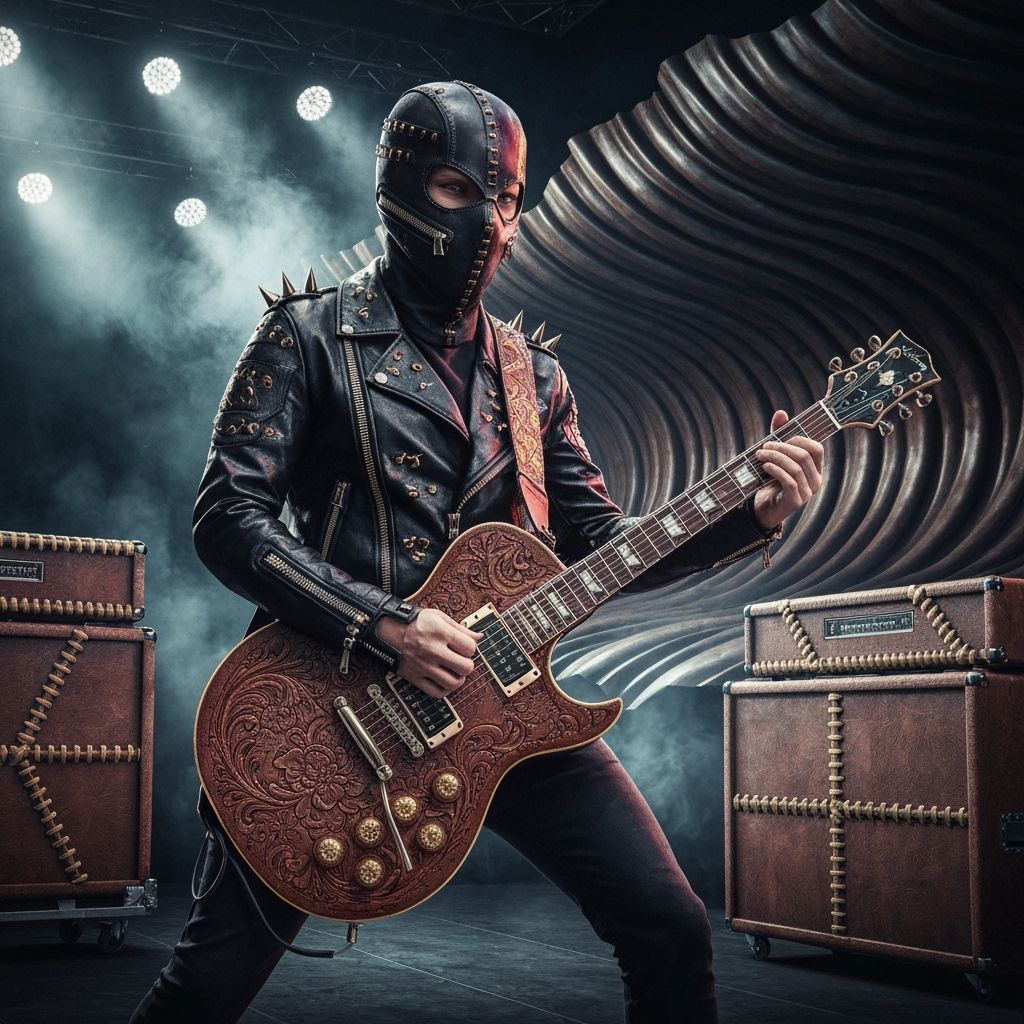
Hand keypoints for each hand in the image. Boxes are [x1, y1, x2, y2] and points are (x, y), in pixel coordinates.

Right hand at [374, 607, 483, 699]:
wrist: (387, 630)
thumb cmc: (414, 622)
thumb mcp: (438, 616)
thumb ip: (460, 628)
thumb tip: (479, 637)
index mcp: (440, 633)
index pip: (470, 648)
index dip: (470, 648)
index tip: (464, 647)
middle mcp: (432, 650)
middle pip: (465, 667)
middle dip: (467, 664)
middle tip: (461, 660)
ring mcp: (424, 666)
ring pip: (453, 683)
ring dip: (458, 678)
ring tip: (454, 671)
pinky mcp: (415, 677)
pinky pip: (436, 692)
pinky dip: (445, 690)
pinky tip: (445, 680)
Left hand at [753, 410, 824, 530]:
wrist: (763, 508)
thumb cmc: (771, 480)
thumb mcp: (776, 456)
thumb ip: (779, 435)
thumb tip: (781, 412)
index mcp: (815, 468)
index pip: (816, 448)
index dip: (798, 439)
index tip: (779, 438)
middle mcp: (816, 480)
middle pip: (804, 456)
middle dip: (782, 447)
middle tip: (763, 447)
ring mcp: (808, 492)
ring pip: (796, 468)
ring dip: (775, 458)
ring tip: (759, 456)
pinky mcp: (796, 501)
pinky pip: (790, 481)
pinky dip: (776, 471)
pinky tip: (764, 467)